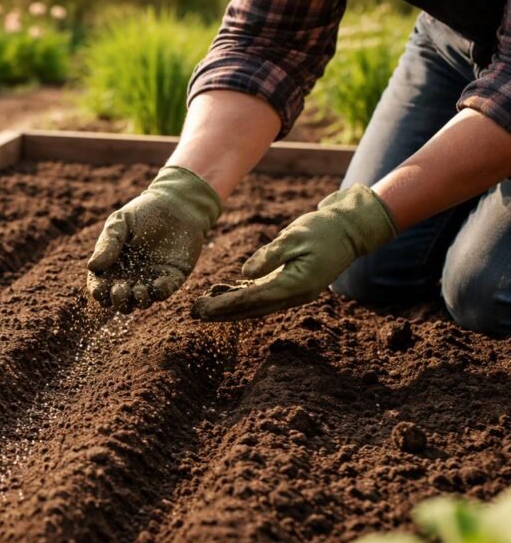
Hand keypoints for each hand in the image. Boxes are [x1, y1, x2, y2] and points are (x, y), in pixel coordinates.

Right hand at [87, 166, 221, 313]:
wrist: (176, 204)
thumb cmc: (143, 211)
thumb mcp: (120, 223)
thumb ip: (108, 244)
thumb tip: (91, 267)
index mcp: (113, 265)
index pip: (101, 286)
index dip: (99, 292)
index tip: (100, 289)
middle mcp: (131, 276)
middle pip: (121, 301)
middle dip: (119, 301)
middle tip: (120, 290)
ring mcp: (151, 278)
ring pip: (142, 302)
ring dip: (139, 301)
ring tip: (139, 290)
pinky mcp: (172, 277)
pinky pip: (165, 292)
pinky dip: (161, 292)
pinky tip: (159, 282)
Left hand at [192, 184, 396, 320]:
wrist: (349, 230)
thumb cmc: (323, 230)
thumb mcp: (295, 237)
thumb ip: (270, 256)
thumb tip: (245, 273)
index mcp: (296, 285)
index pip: (253, 299)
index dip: (226, 305)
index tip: (203, 308)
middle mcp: (294, 295)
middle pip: (251, 308)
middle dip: (222, 312)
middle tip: (194, 313)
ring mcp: (292, 292)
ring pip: (254, 304)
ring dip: (228, 306)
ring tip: (202, 305)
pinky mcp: (289, 284)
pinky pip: (261, 295)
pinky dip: (240, 295)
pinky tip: (221, 292)